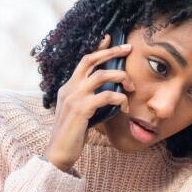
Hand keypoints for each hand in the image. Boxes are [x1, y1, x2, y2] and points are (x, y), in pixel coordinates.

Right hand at [43, 34, 135, 171]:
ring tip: (132, 87)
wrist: (58, 153)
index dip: (97, 49)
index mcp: (67, 88)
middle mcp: (68, 88)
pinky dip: (120, 99)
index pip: (83, 62)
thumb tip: (110, 94)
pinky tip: (126, 108)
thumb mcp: (80, 113)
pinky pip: (106, 96)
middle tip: (128, 49)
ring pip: (100, 75)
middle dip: (111, 52)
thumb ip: (89, 100)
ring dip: (120, 77)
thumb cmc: (72, 135)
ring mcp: (73, 97)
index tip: (109, 38)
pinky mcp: (80, 109)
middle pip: (90, 60)